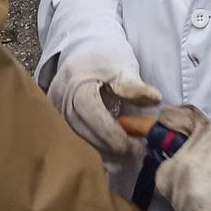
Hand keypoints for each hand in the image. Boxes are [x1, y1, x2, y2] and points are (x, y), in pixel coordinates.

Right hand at [46, 52, 160, 165]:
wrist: (83, 55)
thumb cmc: (104, 60)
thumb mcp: (122, 67)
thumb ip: (135, 85)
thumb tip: (155, 99)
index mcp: (76, 88)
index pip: (95, 119)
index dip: (116, 136)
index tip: (137, 146)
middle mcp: (60, 105)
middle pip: (85, 136)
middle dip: (112, 149)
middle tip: (136, 153)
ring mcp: (56, 117)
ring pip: (79, 144)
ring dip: (104, 153)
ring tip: (127, 155)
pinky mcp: (57, 124)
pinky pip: (75, 143)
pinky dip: (95, 150)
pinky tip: (113, 155)